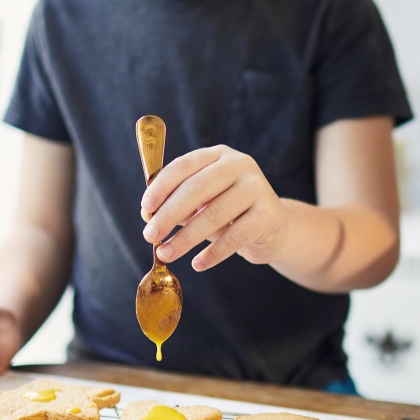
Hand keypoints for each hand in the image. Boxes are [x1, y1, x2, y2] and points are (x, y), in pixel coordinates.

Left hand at [139, 145, 289, 271]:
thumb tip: (148, 217)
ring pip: (214, 214)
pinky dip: (213, 253)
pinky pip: (234, 237)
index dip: (161, 187)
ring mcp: (257, 188)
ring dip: (185, 238)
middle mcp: (239, 165)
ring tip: (166, 254)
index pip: (183, 166)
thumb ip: (176, 205)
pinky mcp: (268, 215)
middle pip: (196, 188)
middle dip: (169, 214)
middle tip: (149, 235)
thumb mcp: (202, 203)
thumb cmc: (230, 213)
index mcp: (218, 155)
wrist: (274, 227)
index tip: (145, 209)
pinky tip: (198, 264)